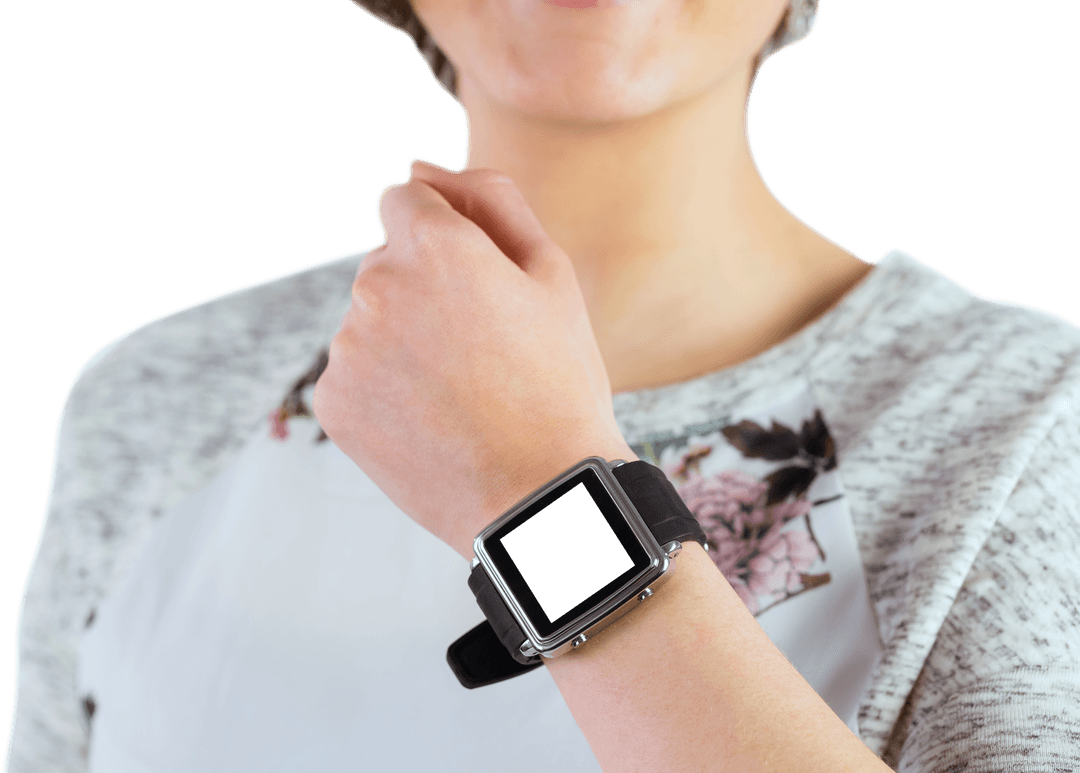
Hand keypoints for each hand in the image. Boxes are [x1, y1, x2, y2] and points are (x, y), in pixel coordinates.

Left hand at [313, 160, 634, 560]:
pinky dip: (383, 388)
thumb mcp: (550, 274)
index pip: (404, 198)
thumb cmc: (557, 382)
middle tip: (483, 352)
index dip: (444, 237)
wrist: (538, 497)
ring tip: (461, 394)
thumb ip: (489, 199)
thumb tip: (420, 166)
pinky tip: (431, 420)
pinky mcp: (331, 400)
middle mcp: (375, 285)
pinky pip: (353, 372)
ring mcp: (346, 347)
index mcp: (433, 243)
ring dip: (403, 341)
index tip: (472, 284)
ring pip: (369, 321)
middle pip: (386, 263)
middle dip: (424, 289)